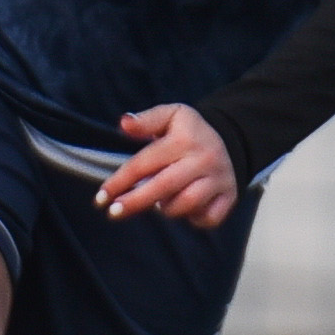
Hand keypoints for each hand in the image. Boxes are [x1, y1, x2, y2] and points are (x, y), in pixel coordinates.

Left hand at [99, 103, 242, 228]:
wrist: (233, 141)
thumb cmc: (190, 132)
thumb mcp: (171, 116)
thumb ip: (146, 120)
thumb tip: (124, 123)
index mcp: (185, 139)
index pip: (145, 163)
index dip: (120, 181)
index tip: (101, 197)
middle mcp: (204, 160)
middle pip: (164, 187)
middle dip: (135, 202)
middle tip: (113, 213)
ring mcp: (219, 180)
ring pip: (186, 205)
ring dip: (167, 209)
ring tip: (158, 203)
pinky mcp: (230, 197)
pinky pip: (207, 218)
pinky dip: (193, 218)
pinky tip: (186, 208)